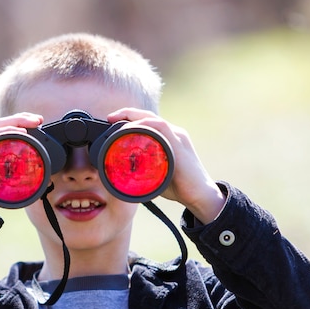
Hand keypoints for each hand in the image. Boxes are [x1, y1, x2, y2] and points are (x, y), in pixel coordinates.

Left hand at [107, 108, 225, 223]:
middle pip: (148, 116)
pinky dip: (144, 125)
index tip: (112, 121)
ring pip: (153, 119)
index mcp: (169, 138)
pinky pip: (160, 127)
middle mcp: (174, 133)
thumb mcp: (156, 175)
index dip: (130, 118)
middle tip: (109, 118)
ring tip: (116, 120)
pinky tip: (132, 129)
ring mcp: (177, 137)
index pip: (148, 121)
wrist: (199, 195)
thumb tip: (125, 175)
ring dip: (133, 117)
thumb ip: (144, 170)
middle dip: (127, 113)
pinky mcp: (178, 144)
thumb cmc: (179, 186)